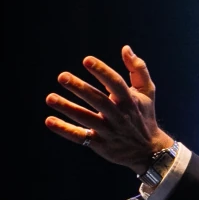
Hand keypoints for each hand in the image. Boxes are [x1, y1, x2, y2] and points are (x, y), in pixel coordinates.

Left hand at [45, 45, 174, 172]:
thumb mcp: (147, 92)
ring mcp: (109, 131)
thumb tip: (125, 49)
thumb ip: (138, 69)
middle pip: (98, 100)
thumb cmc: (144, 115)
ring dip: (68, 108)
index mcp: (129, 101)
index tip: (87, 60)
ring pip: (86, 118)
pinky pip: (80, 137)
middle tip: (62, 76)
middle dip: (80, 88)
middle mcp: (119, 115)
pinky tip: (49, 121)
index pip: (116, 84)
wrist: (149, 150)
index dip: (102, 71)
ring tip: (50, 98)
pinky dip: (65, 130)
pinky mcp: (100, 144)